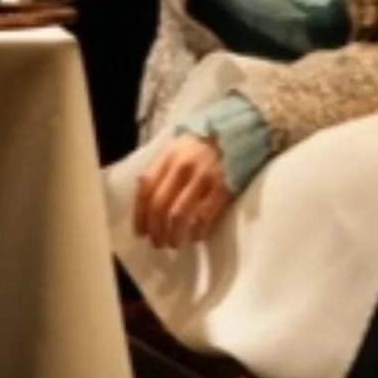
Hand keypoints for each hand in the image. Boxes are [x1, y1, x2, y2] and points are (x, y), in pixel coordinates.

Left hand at [132, 133, 233, 249]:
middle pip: (159, 205)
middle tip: (157, 243)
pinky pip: (204, 216)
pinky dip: (197, 231)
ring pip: (178, 214)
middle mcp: (181, 167)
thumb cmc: (200, 148)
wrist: (237, 133)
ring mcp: (202, 178)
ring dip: (172, 234)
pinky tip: (195, 237)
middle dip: (155, 230)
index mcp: (167, 157)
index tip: (140, 233)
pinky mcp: (222, 188)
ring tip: (172, 243)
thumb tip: (144, 204)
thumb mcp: (175, 151)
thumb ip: (159, 172)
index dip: (140, 215)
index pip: (146, 189)